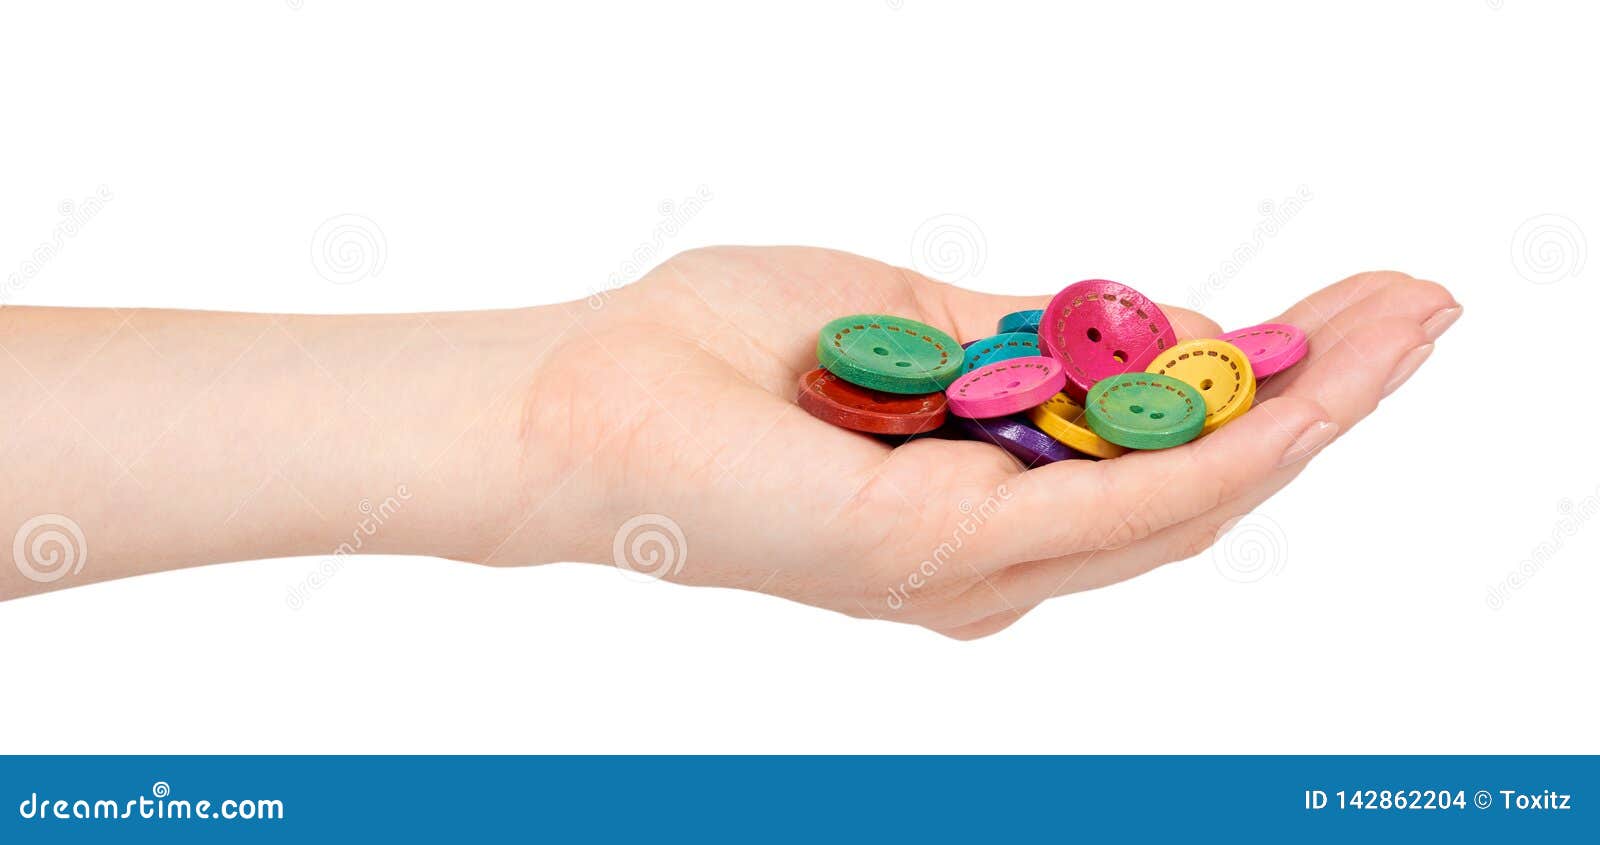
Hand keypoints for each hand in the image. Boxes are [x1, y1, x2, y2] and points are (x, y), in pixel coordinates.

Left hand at [510, 246, 1459, 638]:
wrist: (581, 405)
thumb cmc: (714, 360)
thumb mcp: (904, 320)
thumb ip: (1027, 339)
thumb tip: (1151, 327)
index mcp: (978, 502)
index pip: (1152, 453)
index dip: (1262, 386)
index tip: (1346, 306)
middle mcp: (990, 558)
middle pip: (1195, 485)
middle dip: (1319, 396)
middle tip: (1423, 309)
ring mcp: (972, 566)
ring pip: (1183, 498)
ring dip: (1306, 414)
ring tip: (1406, 327)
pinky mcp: (942, 551)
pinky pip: (1115, 497)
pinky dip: (1220, 445)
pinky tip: (1305, 390)